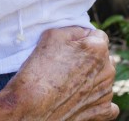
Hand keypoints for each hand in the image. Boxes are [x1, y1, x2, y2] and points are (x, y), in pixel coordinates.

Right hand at [0, 27, 117, 120]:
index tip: (68, 45)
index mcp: (97, 49)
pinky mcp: (103, 111)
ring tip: (68, 79)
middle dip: (88, 56)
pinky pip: (107, 101)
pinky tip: (79, 95)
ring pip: (103, 76)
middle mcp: (107, 70)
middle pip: (102, 56)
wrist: (34, 105)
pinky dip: (94, 97)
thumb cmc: (40, 67)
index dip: (82, 38)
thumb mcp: (51, 35)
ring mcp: (107, 93)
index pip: (97, 35)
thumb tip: (83, 32)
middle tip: (66, 61)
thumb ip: (73, 29)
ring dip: (91, 75)